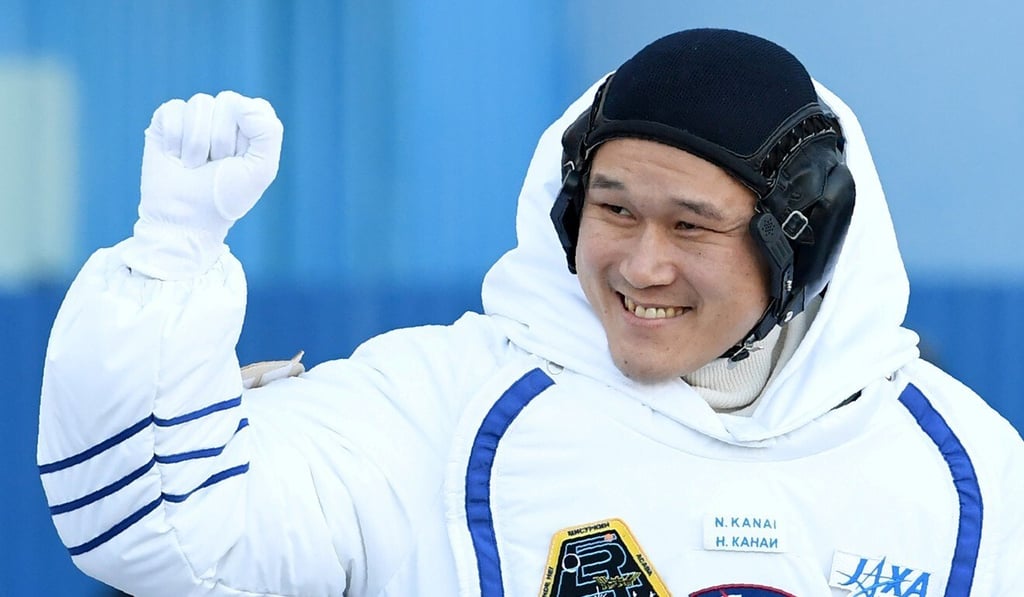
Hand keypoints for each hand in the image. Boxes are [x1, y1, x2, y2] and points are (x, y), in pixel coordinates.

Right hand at [139, 90, 282, 241]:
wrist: (185, 218)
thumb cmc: (225, 196)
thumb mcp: (261, 169)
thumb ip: (268, 131)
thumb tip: (239, 103)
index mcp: (250, 126)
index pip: (255, 107)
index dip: (247, 135)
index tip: (240, 160)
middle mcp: (223, 115)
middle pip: (228, 101)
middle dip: (222, 140)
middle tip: (215, 165)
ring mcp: (194, 116)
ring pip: (200, 104)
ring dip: (197, 144)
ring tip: (194, 165)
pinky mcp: (166, 118)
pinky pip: (173, 110)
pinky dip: (174, 141)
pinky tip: (174, 157)